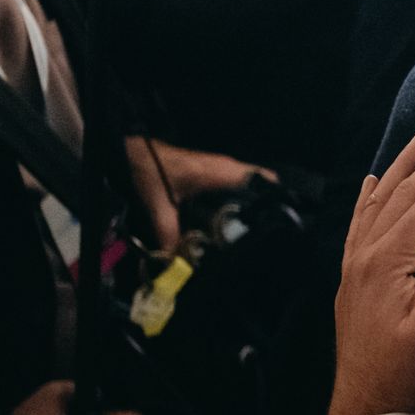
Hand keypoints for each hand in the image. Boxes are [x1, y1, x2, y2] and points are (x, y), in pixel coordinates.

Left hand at [122, 136, 273, 252]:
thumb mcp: (158, 205)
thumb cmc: (151, 170)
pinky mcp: (216, 171)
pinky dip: (243, 197)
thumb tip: (175, 261)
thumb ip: (168, 232)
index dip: (275, 197)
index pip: (262, 178)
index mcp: (221, 172)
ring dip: (256, 200)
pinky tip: (236, 216)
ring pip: (252, 181)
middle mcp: (228, 167)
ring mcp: (223, 167)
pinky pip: (240, 182)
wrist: (136, 153)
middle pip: (262, 181)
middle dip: (268, 203)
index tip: (278, 219)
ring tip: (256, 226)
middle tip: (267, 229)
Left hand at [326, 129, 414, 414]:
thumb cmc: (404, 371)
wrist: (365, 408)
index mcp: (385, 261)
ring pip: (380, 199)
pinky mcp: (354, 276)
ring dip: (406, 165)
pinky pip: (361, 220)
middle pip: (405, 193)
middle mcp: (365, 254)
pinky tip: (374, 180)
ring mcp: (355, 263)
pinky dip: (371, 194)